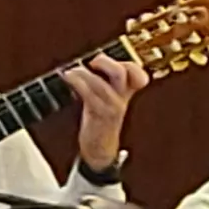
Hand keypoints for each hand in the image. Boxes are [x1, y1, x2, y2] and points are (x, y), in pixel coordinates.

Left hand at [64, 52, 149, 170]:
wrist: (100, 148)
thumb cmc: (100, 121)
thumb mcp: (107, 100)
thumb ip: (104, 82)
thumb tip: (89, 63)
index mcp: (125, 93)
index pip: (138, 75)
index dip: (131, 65)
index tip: (113, 60)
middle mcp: (121, 98)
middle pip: (121, 73)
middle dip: (105, 63)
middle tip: (93, 62)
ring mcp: (111, 107)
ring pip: (101, 84)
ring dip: (83, 74)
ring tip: (72, 72)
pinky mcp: (99, 115)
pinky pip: (90, 96)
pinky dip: (78, 83)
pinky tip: (70, 79)